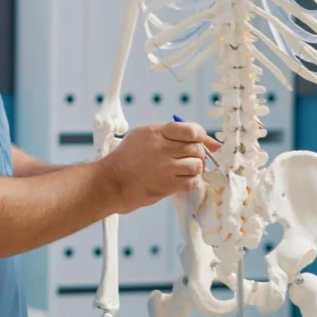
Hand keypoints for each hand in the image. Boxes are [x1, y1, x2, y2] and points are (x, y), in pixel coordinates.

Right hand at [101, 122, 219, 213]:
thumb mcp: (143, 135)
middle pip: (197, 148)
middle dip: (198, 153)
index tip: (201, 140)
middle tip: (189, 157)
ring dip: (195, 167)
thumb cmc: (127, 157)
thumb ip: (170, 133)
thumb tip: (204, 139)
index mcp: (156, 132)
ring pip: (197, 165)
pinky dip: (190, 180)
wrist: (112, 181)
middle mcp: (162, 149)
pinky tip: (180, 178)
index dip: (201, 135)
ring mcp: (165, 168)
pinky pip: (191, 182)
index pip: (191, 130)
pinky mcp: (167, 185)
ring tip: (185, 168)